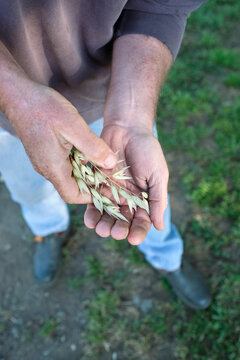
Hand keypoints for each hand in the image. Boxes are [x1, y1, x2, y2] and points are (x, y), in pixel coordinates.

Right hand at [7, 82, 116, 202]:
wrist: (20, 95)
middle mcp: (47, 168)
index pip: (73, 196)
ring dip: (87, 172)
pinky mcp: (45, 153)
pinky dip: (79, 162)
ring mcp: (45, 161)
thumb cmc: (43, 108)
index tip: (109, 188)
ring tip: (104, 163)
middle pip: (73, 187)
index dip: (92, 195)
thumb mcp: (73, 126)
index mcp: (53, 167)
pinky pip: (64, 165)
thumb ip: (93, 147)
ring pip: (69, 175)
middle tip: (111, 174)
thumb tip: (111, 164)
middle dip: (93, 184)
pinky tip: (89, 151)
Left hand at [84, 124, 168, 244]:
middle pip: (122, 220)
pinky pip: (92, 201)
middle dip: (119, 229)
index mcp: (143, 199)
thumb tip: (160, 227)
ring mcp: (111, 192)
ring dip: (103, 224)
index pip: (141, 221)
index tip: (134, 239)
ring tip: (100, 230)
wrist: (127, 128)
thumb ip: (158, 200)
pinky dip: (91, 211)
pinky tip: (89, 220)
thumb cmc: (147, 150)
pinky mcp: (96, 183)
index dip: (138, 231)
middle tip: (115, 233)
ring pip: (106, 214)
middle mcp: (126, 198)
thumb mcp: (157, 175)